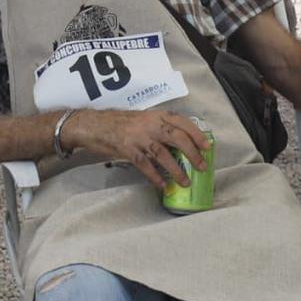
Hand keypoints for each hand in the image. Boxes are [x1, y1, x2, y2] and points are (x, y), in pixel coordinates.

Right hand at [70, 108, 208, 189]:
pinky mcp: (127, 149)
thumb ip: (160, 127)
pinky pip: (145, 165)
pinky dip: (155, 176)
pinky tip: (162, 185)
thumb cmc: (119, 123)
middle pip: (177, 138)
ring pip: (163, 154)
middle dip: (192, 153)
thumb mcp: (143, 119)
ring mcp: (138, 137)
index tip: (207, 146)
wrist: (93, 124)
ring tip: (185, 181)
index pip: (182, 122)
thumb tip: (181, 144)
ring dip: (176, 170)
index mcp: (156, 115)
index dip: (197, 134)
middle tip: (202, 167)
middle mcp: (149, 124)